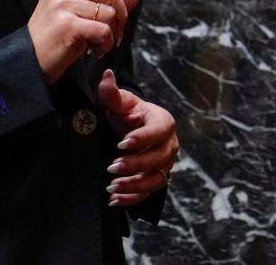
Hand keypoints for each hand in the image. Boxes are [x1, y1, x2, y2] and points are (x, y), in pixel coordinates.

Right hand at [27, 0, 143, 82]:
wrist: (30, 62)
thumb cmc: (55, 38)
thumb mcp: (79, 15)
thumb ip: (106, 2)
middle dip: (120, 15)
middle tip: (113, 34)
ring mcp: (64, 5)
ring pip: (109, 12)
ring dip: (112, 33)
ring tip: (99, 45)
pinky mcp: (68, 24)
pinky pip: (103, 29)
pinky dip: (105, 43)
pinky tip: (95, 51)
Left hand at [98, 69, 178, 207]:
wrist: (129, 130)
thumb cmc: (126, 114)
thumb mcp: (119, 103)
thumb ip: (112, 92)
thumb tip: (106, 75)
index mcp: (163, 121)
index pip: (158, 131)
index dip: (142, 138)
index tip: (121, 143)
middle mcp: (169, 144)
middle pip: (158, 158)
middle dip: (136, 165)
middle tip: (112, 166)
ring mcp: (164, 164)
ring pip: (155, 179)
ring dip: (134, 185)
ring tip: (111, 186)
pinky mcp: (156, 180)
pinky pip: (148, 194)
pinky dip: (132, 199)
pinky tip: (113, 200)